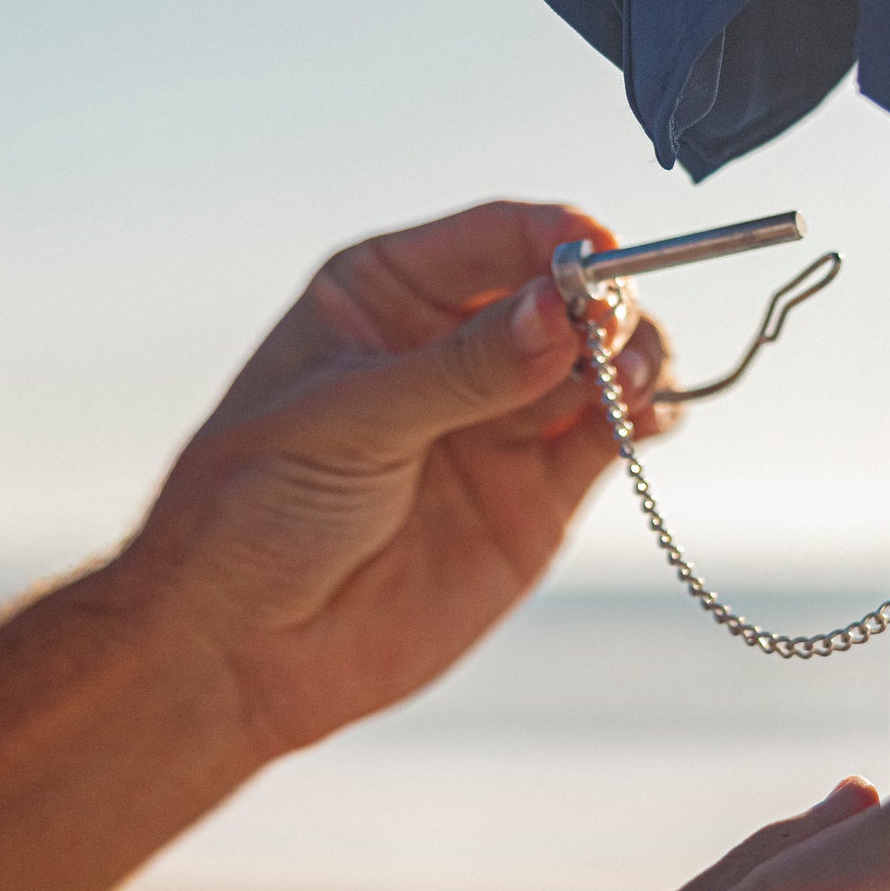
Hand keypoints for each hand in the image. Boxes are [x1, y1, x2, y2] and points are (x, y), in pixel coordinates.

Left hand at [111, 200, 671, 756]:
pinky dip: (648, 418)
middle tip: (614, 338)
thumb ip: (461, 370)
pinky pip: (613, 434)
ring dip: (635, 358)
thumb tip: (558, 311)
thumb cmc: (252, 513)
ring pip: (602, 360)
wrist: (239, 653)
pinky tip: (649, 420)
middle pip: (565, 294)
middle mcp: (455, 344)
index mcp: (388, 295)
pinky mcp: (538, 490)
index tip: (603, 257)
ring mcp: (502, 417)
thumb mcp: (346, 423)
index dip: (559, 239)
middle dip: (605, 304)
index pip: (497, 237)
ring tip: (633, 384)